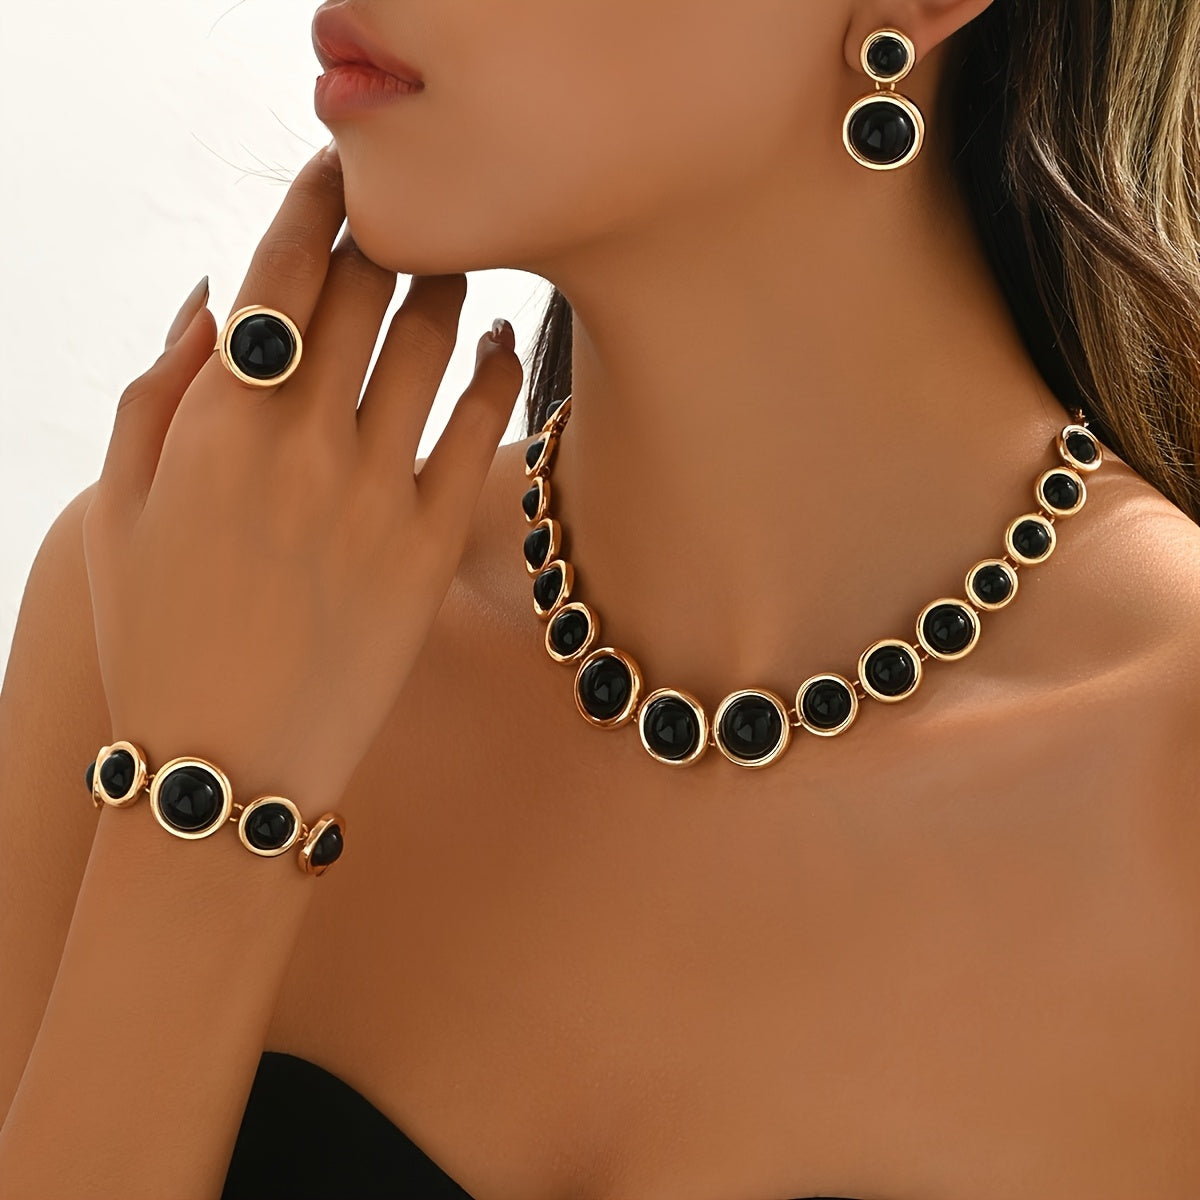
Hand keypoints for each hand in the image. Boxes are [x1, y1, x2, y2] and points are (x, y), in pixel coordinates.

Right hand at [82, 144, 521, 806]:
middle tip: (402, 215)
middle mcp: (298, 444)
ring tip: (450, 270)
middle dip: (382, 231)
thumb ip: (155, 389)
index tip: (334, 175)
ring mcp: (372, 494)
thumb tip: (208, 291)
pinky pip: (480, 428)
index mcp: (212, 424)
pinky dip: (496, 368)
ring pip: (429, 342)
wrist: (229, 761)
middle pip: (361, 290)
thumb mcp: (115, 507)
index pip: (277, 272)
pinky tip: (499, 342)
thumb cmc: (158, 633)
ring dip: (444, 286)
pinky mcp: (431, 546)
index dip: (311, 202)